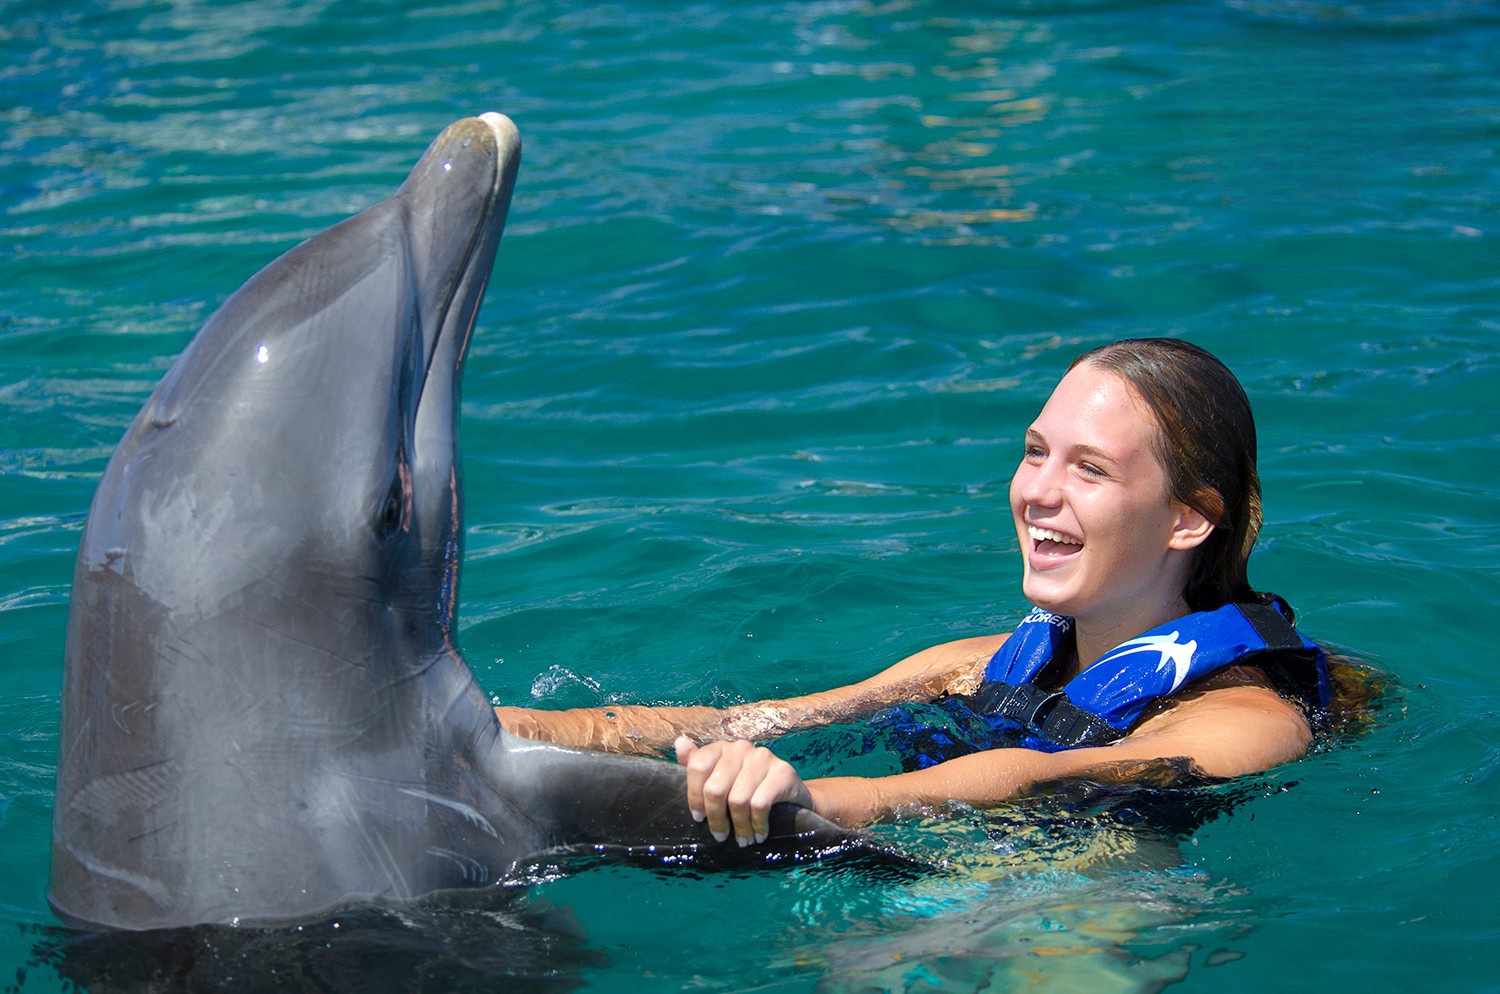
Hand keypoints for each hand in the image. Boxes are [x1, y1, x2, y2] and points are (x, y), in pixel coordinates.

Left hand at [675, 736, 813, 846]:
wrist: (792, 796)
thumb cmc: (749, 790)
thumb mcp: (721, 780)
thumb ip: (697, 764)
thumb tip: (679, 742)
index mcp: (722, 748)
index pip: (697, 766)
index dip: (694, 796)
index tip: (698, 818)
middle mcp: (741, 747)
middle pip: (715, 788)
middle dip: (716, 819)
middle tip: (720, 836)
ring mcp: (763, 757)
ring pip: (738, 800)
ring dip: (740, 828)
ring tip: (742, 840)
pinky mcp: (783, 772)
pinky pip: (760, 805)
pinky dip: (757, 825)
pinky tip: (759, 834)